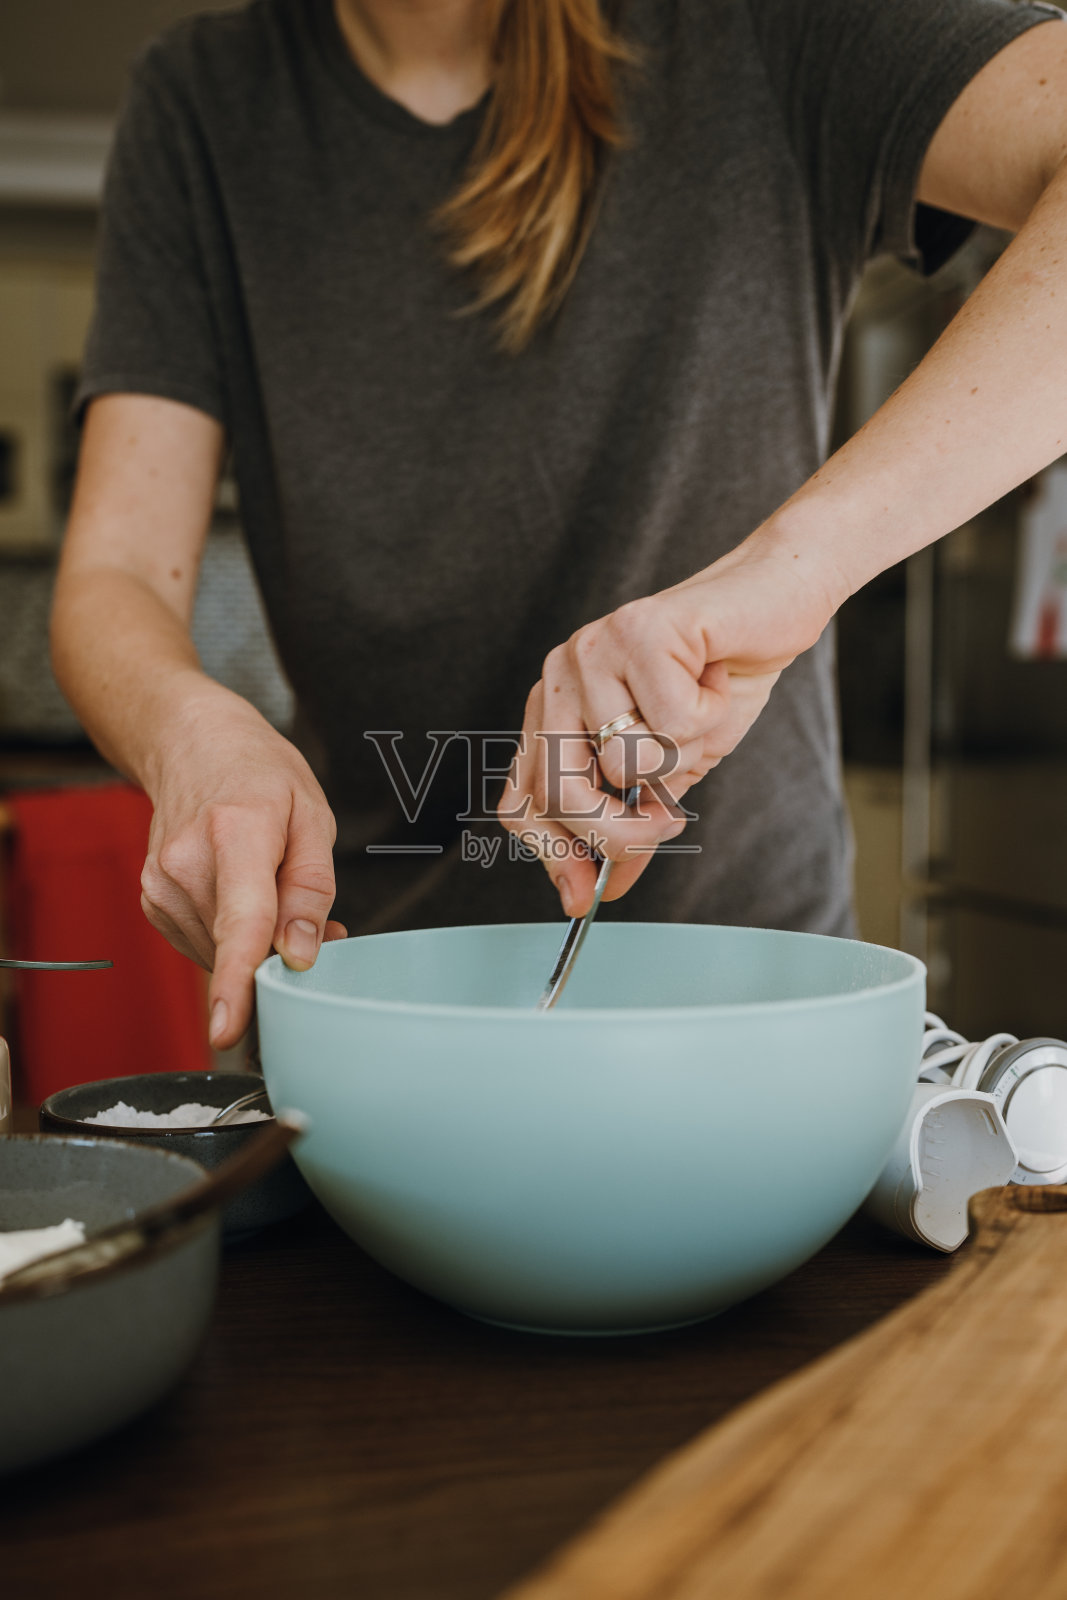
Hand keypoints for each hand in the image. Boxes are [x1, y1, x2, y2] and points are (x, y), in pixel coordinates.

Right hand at [139, 689, 345, 1048]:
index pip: (240, 923)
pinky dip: (232, 937)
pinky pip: (205, 944)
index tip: (228, 1030)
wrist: (190, 744)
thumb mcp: (312, 816)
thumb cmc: (258, 774)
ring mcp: (161, 886)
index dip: (236, 983)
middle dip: (283, 953)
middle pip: (241, 947)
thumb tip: (300, 957)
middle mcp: (186, 865)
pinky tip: (240, 895)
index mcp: (236, 834)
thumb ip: (311, 891)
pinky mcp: (153, 904)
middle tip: (313, 919)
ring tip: (271, 889)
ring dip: (257, 945)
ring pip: (223, 953)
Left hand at [499, 532, 844, 914]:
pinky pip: (673, 722)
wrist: (771, 606)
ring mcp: (592, 649)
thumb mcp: (669, 771)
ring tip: (702, 712)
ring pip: (626, 763)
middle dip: (619, 832)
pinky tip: (714, 679)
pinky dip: (710, 714)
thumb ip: (630, 825)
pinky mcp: (639, 629)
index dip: (554, 854)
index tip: (587, 894)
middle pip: (559, 793)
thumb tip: (597, 893)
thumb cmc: (715, 682)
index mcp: (553, 709)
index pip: (522, 801)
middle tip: (667, 821)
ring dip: (683, 757)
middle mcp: (559, 676)